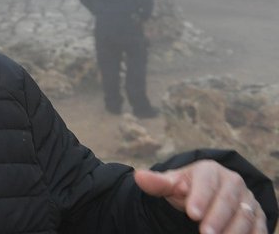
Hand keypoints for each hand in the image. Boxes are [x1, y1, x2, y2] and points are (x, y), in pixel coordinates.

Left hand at [135, 161, 266, 233]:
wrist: (205, 196)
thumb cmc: (186, 189)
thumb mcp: (171, 185)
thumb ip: (158, 183)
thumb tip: (139, 176)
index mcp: (210, 170)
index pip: (207, 183)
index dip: (201, 198)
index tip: (192, 213)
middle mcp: (233, 182)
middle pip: (227, 200)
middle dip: (217, 218)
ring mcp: (247, 199)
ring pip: (245, 215)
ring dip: (234, 230)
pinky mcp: (258, 215)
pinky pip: (259, 227)